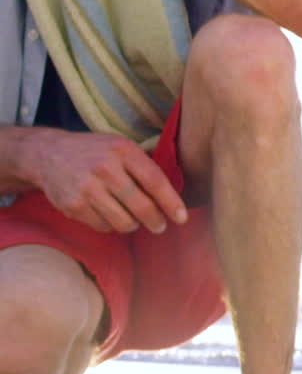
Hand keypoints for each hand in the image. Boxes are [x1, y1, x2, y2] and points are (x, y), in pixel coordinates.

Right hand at [28, 130, 186, 233]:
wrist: (47, 154)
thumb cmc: (95, 152)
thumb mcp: (121, 147)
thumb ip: (145, 166)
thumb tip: (174, 196)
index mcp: (122, 150)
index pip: (155, 181)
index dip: (171, 202)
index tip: (182, 218)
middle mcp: (104, 168)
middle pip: (141, 206)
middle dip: (156, 221)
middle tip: (160, 226)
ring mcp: (87, 188)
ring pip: (124, 221)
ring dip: (133, 225)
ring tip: (133, 219)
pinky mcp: (73, 205)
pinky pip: (104, 226)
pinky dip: (111, 225)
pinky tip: (109, 214)